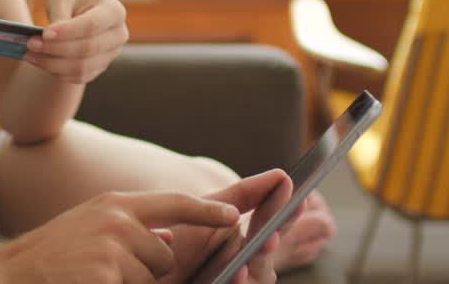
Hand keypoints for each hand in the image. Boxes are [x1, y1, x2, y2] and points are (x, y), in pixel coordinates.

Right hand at [0, 190, 242, 283]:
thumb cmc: (49, 257)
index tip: (235, 216)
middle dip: (149, 272)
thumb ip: (130, 231)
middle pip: (167, 256)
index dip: (206, 211)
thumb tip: (172, 239)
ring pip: (152, 279)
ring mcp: (113, 249)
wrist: (6, 276)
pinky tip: (86, 283)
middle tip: (104, 271)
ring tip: (90, 278)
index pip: (173, 202)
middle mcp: (117, 220)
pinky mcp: (107, 276)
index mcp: (114, 205)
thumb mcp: (89, 230)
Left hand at [25, 0, 127, 83]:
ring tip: (30, 55)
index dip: (67, 31)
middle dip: (55, 49)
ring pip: (82, 67)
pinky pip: (79, 77)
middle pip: (87, 49)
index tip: (44, 33)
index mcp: (114, 12)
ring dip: (53, 64)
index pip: (91, 26)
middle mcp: (118, 35)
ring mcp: (111, 55)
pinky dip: (57, 72)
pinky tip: (41, 62)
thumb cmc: (72, 0)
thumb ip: (60, 11)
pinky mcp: (100, 68)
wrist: (80, 12)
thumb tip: (51, 35)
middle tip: (31, 44)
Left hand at [183, 169, 292, 283]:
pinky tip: (234, 275)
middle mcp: (248, 266)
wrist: (150, 261)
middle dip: (269, 245)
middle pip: (267, 258)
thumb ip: (245, 194)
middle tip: (272, 235)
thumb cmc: (182, 236)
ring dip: (252, 270)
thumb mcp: (210, 209)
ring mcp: (236, 283)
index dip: (289, 214)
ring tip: (247, 258)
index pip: (278, 227)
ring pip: (256, 280)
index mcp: (251, 242)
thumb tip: (281, 175)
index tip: (298, 198)